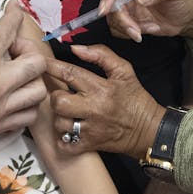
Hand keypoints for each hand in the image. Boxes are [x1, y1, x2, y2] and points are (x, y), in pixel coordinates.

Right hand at [0, 2, 46, 143]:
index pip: (9, 31)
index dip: (15, 14)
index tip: (15, 9)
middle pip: (36, 64)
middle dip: (29, 50)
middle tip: (14, 48)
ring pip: (38, 93)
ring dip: (33, 79)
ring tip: (18, 74)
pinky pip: (28, 117)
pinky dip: (28, 105)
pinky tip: (16, 95)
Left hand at [45, 44, 163, 158]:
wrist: (150, 130)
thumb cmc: (135, 99)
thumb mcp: (124, 71)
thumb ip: (101, 55)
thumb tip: (75, 48)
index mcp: (101, 88)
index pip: (70, 74)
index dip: (52, 67)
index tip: (42, 64)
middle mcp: (94, 109)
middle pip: (59, 102)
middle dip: (55, 96)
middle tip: (62, 95)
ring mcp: (91, 129)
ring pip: (60, 123)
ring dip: (60, 118)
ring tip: (68, 114)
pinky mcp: (90, 145)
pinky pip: (66, 144)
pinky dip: (63, 139)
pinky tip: (69, 131)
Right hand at [99, 0, 192, 46]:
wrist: (187, 14)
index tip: (105, 11)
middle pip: (110, 3)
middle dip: (121, 19)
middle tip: (137, 31)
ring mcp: (124, 3)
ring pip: (112, 18)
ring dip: (127, 29)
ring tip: (150, 28)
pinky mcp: (125, 18)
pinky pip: (117, 29)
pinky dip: (131, 33)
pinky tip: (149, 28)